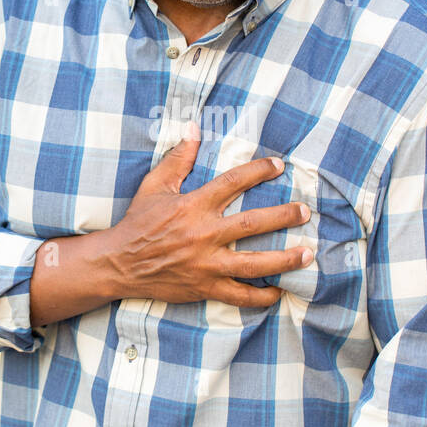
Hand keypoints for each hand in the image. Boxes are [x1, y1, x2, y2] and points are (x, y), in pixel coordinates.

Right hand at [106, 123, 312, 307]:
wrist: (118, 264)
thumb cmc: (138, 222)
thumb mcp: (154, 186)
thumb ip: (177, 158)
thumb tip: (193, 128)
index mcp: (194, 205)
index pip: (233, 182)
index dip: (259, 171)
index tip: (279, 166)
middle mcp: (204, 234)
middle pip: (253, 224)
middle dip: (284, 216)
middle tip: (306, 212)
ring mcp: (206, 264)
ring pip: (254, 263)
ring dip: (284, 259)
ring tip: (308, 253)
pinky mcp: (204, 288)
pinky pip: (239, 295)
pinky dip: (261, 297)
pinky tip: (280, 292)